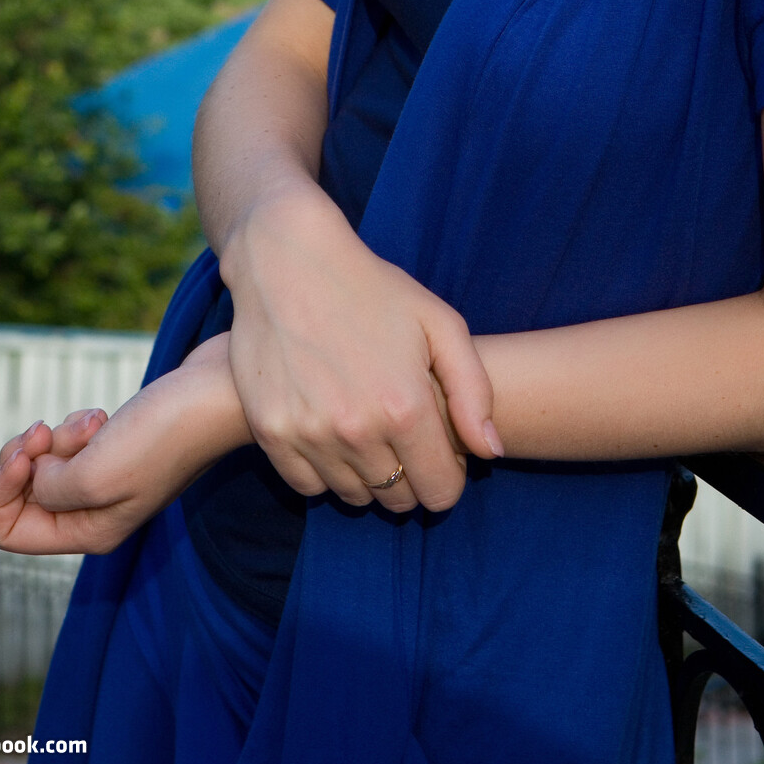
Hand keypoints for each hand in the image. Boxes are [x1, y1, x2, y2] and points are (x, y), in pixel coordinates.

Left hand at [0, 336, 250, 555]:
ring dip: (57, 434)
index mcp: (90, 533)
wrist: (219, 390)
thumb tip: (37, 476)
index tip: (23, 457)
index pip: (10, 533)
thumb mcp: (95, 474)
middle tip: (44, 431)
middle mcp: (96, 512)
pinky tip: (104, 414)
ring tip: (94, 421)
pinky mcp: (118, 445)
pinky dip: (77, 422)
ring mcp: (108, 476)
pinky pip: (70, 439)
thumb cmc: (164, 434)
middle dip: (26, 456)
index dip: (1, 493)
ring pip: (46, 461)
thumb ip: (48, 489)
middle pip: (23, 494)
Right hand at [220, 184, 502, 515]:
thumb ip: (473, 392)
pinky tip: (332, 429)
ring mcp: (309, 435)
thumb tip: (492, 452)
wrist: (289, 262)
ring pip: (354, 497)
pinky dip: (325, 470)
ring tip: (368, 427)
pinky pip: (309, 486)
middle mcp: (356, 431)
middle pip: (398, 500)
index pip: (441, 492)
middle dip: (410, 477)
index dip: (449, 477)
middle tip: (402, 434)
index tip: (441, 452)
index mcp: (404, 407)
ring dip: (368, 474)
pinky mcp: (271, 434)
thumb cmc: (373, 289)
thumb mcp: (439, 323)